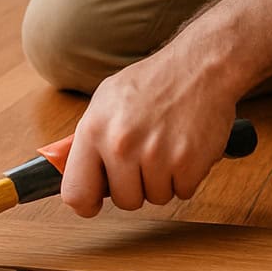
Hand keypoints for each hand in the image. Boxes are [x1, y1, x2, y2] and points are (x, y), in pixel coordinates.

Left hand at [59, 48, 240, 216]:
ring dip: (164, 179)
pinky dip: (187, 175)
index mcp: (94, 129)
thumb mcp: (107, 99)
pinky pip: (183, 191)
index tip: (95, 203)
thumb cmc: (155, 81)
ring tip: (167, 144)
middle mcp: (121, 144)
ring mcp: (156, 156)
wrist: (201, 66)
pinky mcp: (188, 163)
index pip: (76, 192)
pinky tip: (185, 146)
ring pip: (156, 198)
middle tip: (147, 155)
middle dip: (137, 184)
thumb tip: (71, 170)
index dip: (87, 203)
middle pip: (125, 201)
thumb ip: (89, 138)